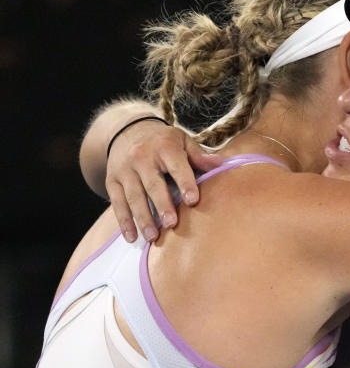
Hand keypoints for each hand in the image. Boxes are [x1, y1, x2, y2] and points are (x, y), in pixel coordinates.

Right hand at [106, 120, 221, 241]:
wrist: (126, 130)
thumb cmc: (163, 141)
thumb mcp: (182, 140)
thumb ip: (198, 155)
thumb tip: (220, 164)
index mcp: (164, 147)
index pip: (176, 166)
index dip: (185, 183)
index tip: (193, 200)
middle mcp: (142, 157)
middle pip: (152, 184)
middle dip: (162, 204)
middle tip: (171, 224)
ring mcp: (124, 170)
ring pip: (133, 196)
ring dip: (142, 218)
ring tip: (152, 236)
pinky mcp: (111, 180)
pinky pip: (117, 202)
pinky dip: (124, 221)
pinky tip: (132, 237)